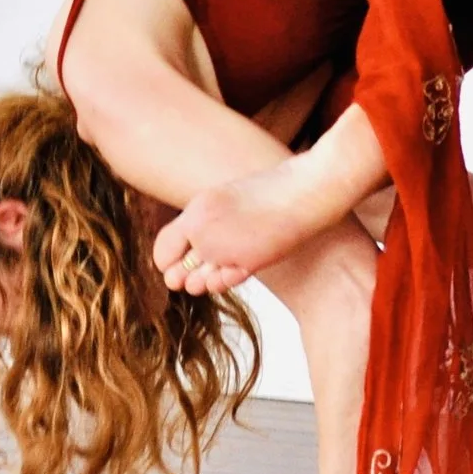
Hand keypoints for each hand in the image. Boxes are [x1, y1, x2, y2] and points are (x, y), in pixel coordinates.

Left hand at [152, 173, 298, 294]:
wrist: (308, 189)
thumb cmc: (278, 193)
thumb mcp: (231, 199)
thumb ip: (208, 224)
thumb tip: (191, 258)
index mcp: (197, 207)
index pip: (163, 246)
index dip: (171, 260)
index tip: (185, 262)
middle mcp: (201, 227)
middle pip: (174, 271)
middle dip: (187, 277)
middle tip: (208, 269)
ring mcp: (219, 245)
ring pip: (196, 282)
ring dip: (208, 282)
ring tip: (229, 266)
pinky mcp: (241, 261)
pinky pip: (221, 284)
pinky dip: (229, 281)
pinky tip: (246, 265)